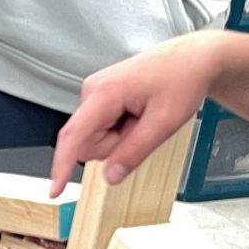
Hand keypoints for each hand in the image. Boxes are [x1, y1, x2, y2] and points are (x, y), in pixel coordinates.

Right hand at [49, 39, 218, 194]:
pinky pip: (102, 129)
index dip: (62, 165)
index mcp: (105, 92)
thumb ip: (134, 152)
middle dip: (115, 146)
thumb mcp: (164, 123)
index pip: (74, 135)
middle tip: (144, 127)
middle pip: (87, 143)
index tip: (55, 189)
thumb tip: (109, 177)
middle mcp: (93, 90)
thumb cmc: (182, 79)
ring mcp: (96, 92)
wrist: (193, 59)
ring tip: (143, 117)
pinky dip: (121, 129)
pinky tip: (138, 114)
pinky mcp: (101, 97)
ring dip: (120, 138)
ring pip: (95, 139)